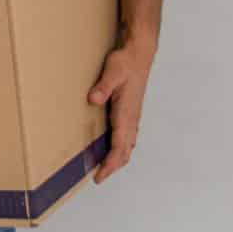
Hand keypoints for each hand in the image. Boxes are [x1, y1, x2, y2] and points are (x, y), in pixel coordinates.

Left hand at [88, 33, 156, 183]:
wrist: (139, 54)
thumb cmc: (126, 62)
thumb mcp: (112, 72)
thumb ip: (103, 86)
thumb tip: (93, 99)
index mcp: (126, 114)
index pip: (119, 147)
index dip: (110, 164)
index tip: (100, 176)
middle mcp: (131, 119)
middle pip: (125, 151)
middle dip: (112, 166)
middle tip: (98, 178)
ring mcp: (132, 116)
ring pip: (127, 145)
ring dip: (117, 158)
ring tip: (103, 167)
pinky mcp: (130, 111)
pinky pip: (127, 136)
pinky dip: (120, 147)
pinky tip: (111, 146)